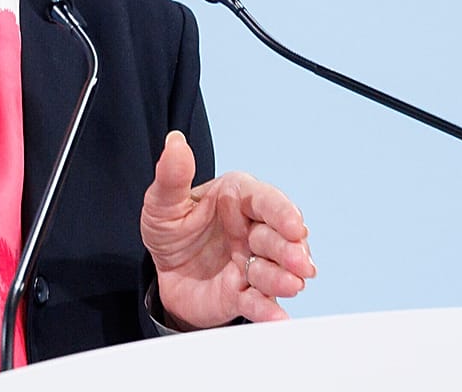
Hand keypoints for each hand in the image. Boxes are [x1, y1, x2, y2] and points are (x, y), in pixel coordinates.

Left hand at [140, 130, 315, 328]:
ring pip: (275, 271)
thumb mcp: (162, 203)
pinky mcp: (243, 294)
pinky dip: (270, 312)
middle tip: (299, 263)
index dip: (284, 213)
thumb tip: (174, 142)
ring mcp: (251, 263)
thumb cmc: (171, 230)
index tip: (295, 226)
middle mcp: (252, 230)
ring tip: (291, 285)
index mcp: (237, 198)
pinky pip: (259, 303)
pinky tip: (279, 319)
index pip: (267, 200)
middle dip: (291, 250)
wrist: (163, 273)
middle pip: (279, 238)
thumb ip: (172, 176)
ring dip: (284, 278)